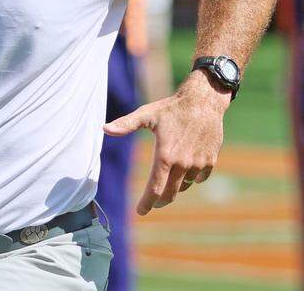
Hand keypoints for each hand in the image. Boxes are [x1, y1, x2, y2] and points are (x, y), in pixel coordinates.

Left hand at [103, 69, 229, 214]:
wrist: (203, 102)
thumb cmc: (171, 108)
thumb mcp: (146, 115)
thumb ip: (125, 125)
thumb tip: (104, 129)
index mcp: (165, 156)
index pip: (155, 188)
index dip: (147, 203)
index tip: (140, 211)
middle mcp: (183, 163)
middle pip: (170, 193)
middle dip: (159, 201)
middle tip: (152, 203)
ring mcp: (198, 163)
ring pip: (185, 185)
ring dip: (175, 186)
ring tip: (168, 180)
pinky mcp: (210, 160)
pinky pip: (200, 178)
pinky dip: (192, 178)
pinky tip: (186, 172)